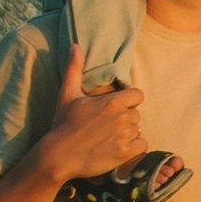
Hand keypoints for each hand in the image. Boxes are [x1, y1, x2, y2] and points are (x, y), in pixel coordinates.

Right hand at [43, 39, 145, 181]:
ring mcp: (124, 136)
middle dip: (126, 119)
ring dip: (128, 134)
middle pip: (137, 114)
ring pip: (139, 130)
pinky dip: (134, 148)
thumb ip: (74, 68)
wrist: (58, 156)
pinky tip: (117, 148)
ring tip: (109, 138)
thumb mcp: (67, 94)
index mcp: (112, 101)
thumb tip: (75, 45)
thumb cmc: (62, 124)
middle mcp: (121, 117)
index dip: (129, 101)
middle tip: (107, 126)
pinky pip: (142, 146)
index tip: (116, 108)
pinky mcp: (124, 153)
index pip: (138, 95)